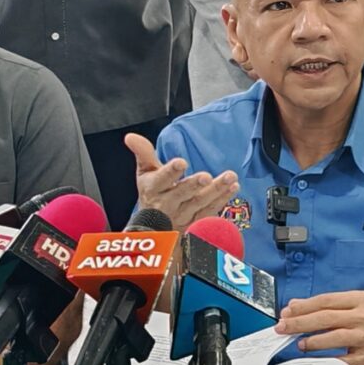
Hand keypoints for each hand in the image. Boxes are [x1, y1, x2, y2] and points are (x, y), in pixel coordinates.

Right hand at [123, 132, 239, 225]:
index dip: (170, 172)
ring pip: (199, 203)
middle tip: (206, 176)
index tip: (181, 162)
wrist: (154, 227)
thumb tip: (130, 137)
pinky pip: (210, 211)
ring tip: (229, 177)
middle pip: (181, 194)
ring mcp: (183, 215)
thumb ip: (143, 154)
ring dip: (216, 191)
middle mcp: (167, 204)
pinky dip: (222, 199)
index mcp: (153, 189)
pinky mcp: (196, 223)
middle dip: (194, 185)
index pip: (160, 180)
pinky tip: (233, 187)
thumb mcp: (145, 173)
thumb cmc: (153, 192)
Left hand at [276, 290, 363, 364]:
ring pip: (332, 338)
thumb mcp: (359, 307)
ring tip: (298, 343)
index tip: (286, 312)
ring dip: (310, 341)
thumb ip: (330, 306)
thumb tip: (296, 306)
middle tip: (282, 327)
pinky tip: (313, 359)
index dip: (303, 307)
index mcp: (361, 300)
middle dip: (300, 323)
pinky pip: (339, 360)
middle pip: (325, 318)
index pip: (326, 300)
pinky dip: (323, 359)